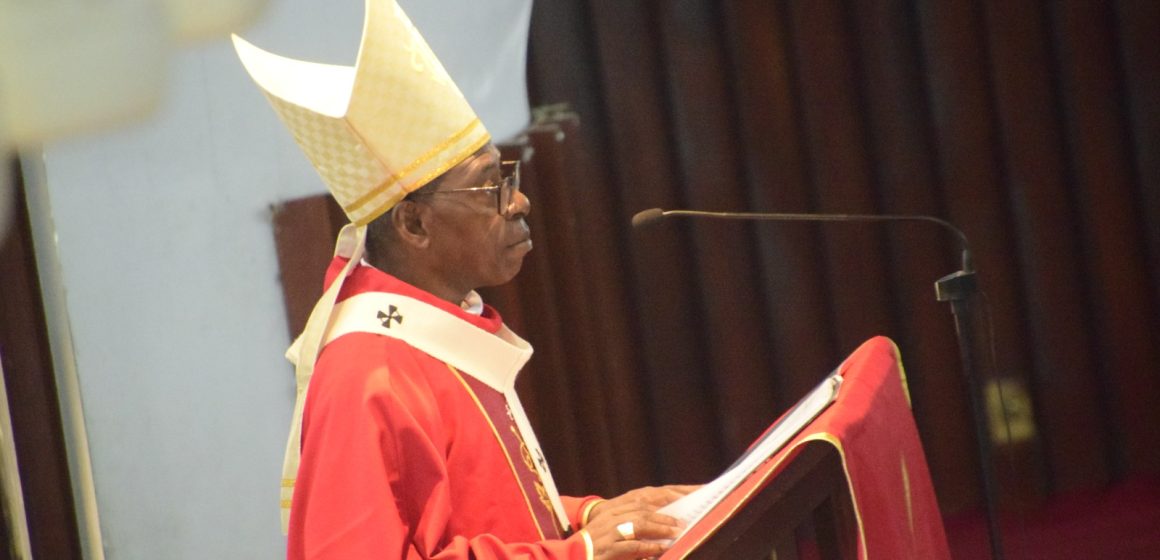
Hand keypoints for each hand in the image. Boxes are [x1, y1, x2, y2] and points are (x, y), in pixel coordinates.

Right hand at [583, 485, 699, 559]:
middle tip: (681, 523)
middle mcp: (610, 518)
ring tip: (675, 533)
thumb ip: (628, 527)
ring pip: (639, 525)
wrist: (569, 557)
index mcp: (611, 512)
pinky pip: (633, 546)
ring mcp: (609, 533)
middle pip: (642, 512)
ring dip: (660, 529)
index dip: (660, 502)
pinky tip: (660, 549)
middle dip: (664, 517)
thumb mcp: (608, 532)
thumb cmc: (592, 547)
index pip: (640, 502)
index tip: (676, 505)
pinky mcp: (609, 549)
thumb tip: (654, 529)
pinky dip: (649, 546)